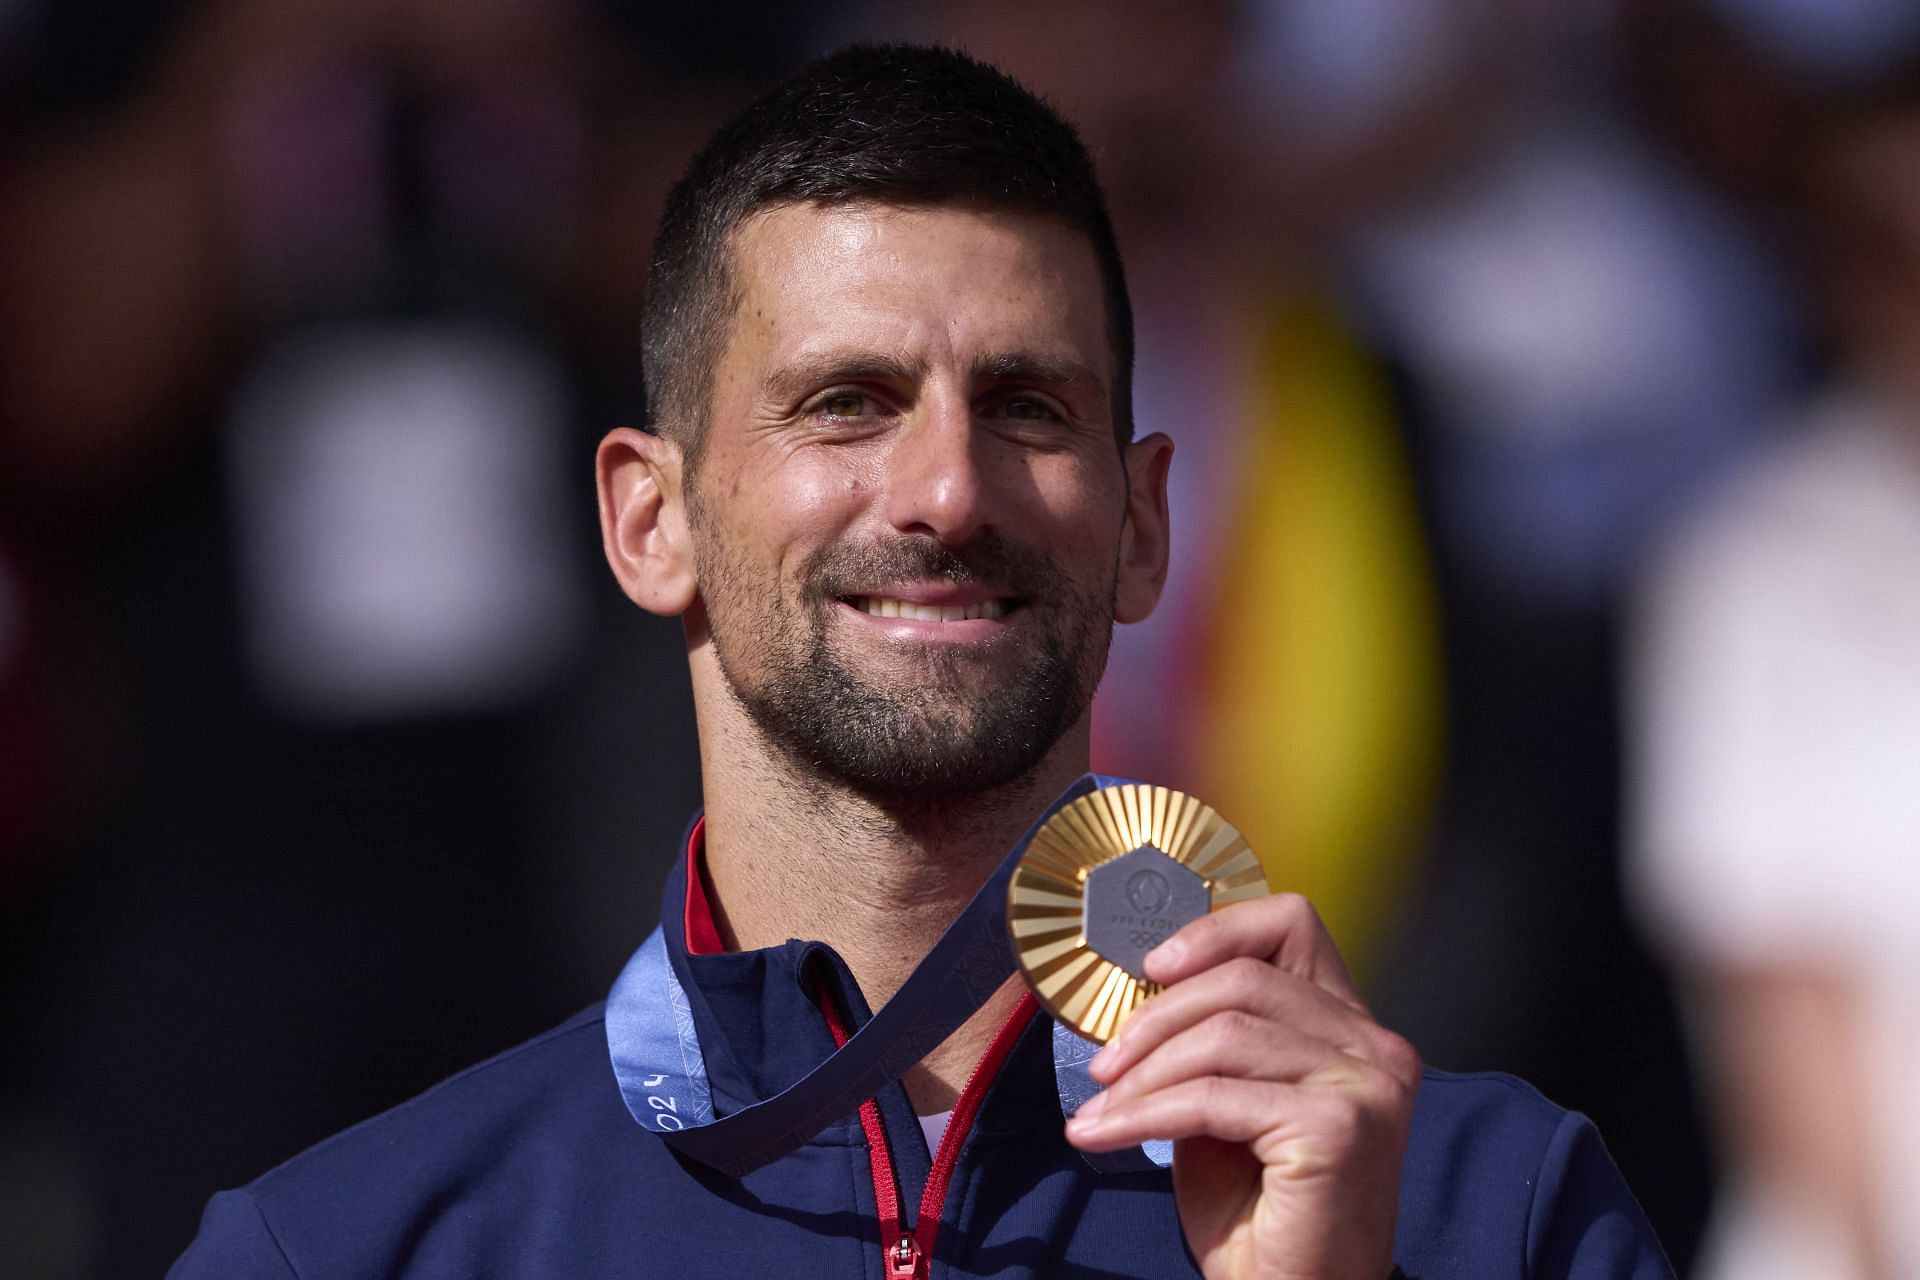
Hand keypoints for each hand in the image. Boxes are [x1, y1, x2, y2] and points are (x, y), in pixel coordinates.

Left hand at [1064, 894, 1419, 1279]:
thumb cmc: (1261, 1216)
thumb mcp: (1228, 1107)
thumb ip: (1211, 1044)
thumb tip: (1144, 992)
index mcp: (1355, 1030)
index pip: (1293, 925)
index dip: (1216, 930)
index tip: (1152, 968)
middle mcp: (1375, 1048)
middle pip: (1243, 978)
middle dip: (1155, 1018)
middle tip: (1102, 1067)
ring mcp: (1364, 1086)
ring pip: (1222, 1034)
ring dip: (1142, 1073)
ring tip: (1099, 1110)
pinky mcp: (1337, 1129)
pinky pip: (1211, 1097)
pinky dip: (1143, 1114)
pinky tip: (1106, 1135)